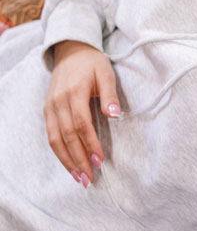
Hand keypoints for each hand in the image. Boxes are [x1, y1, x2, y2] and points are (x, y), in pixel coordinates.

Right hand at [43, 40, 120, 185]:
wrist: (71, 51)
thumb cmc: (92, 63)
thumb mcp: (106, 72)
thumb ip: (110, 94)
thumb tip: (115, 115)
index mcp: (75, 92)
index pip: (81, 124)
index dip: (90, 144)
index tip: (99, 160)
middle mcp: (59, 102)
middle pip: (67, 136)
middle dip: (78, 159)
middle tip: (89, 178)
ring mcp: (50, 107)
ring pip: (55, 140)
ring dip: (67, 161)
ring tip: (79, 177)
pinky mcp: (47, 111)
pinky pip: (51, 135)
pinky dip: (59, 152)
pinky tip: (69, 163)